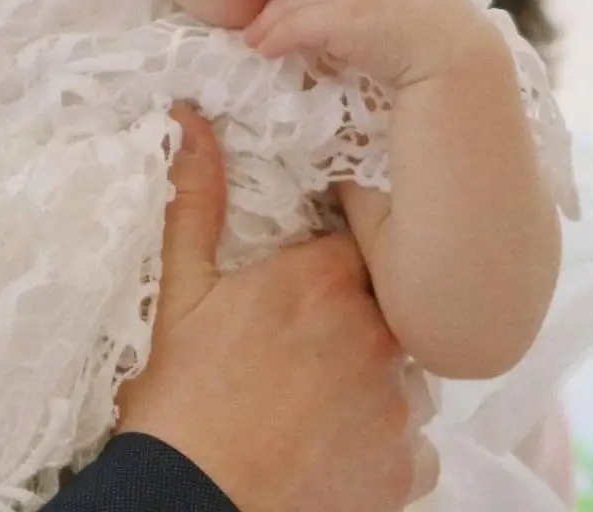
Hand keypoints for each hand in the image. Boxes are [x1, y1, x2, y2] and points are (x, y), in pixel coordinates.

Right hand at [116, 106, 436, 511]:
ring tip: (317, 397)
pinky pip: (414, 443)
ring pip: (405, 374)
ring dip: (374, 378)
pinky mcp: (406, 472)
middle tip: (302, 344)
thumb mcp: (178, 290)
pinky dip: (385, 443)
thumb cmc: (179, 395)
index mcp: (323, 281)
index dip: (332, 258)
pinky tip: (338, 445)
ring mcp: (398, 407)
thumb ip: (196, 199)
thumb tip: (191, 119)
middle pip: (386, 306)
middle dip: (354, 317)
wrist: (188, 506)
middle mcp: (376, 335)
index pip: (357, 242)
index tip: (304, 279)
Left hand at [244, 0, 502, 87]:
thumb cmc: (429, 36)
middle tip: (255, 25)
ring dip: (268, 24)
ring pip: (291, 1)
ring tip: (256, 42)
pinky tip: (268, 51)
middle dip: (271, 2)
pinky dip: (277, 38)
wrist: (457, 57)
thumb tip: (324, 7)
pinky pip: (296, 24)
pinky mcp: (343, 16)